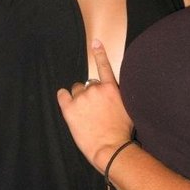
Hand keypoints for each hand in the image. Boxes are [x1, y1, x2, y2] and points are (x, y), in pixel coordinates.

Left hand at [57, 40, 133, 171]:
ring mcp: (82, 98)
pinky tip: (67, 105)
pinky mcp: (69, 108)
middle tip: (93, 111)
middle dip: (89, 94)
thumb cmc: (121, 133)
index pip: (104, 66)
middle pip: (87, 84)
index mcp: (112, 88)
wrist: (111, 148)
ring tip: (84, 115)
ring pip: (75, 90)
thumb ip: (118, 96)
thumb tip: (111, 93)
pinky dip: (63, 98)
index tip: (95, 42)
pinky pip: (62, 95)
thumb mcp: (128, 109)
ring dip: (78, 98)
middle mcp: (96, 89)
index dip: (99, 53)